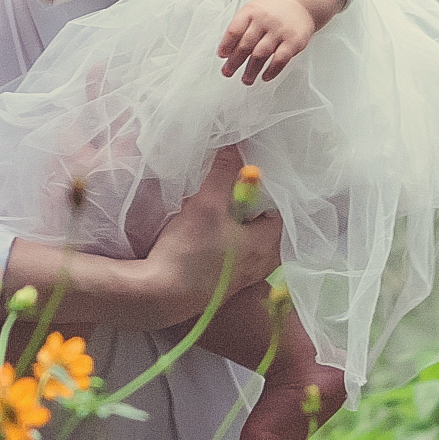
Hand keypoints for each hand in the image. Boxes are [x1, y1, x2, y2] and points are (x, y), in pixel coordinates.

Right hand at [139, 155, 282, 319]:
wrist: (159, 297)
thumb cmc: (191, 254)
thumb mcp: (208, 204)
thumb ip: (224, 170)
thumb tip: (233, 142)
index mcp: (270, 244)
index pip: (279, 203)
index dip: (265, 183)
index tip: (249, 166)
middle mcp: (262, 262)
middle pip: (260, 218)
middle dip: (246, 198)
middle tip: (229, 178)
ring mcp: (242, 273)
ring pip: (242, 232)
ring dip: (230, 215)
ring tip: (213, 195)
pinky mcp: (221, 279)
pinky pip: (228, 246)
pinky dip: (220, 232)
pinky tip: (202, 222)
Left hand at [216, 0, 317, 81]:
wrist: (300, 5)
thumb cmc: (272, 12)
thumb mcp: (253, 12)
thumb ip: (240, 28)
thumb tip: (227, 53)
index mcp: (251, 11)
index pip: (234, 30)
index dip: (226, 45)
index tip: (222, 56)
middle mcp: (264, 19)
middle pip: (245, 44)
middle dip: (234, 62)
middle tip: (228, 72)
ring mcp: (279, 30)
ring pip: (261, 54)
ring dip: (251, 70)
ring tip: (246, 79)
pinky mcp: (294, 41)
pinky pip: (280, 60)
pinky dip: (271, 71)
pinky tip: (265, 76)